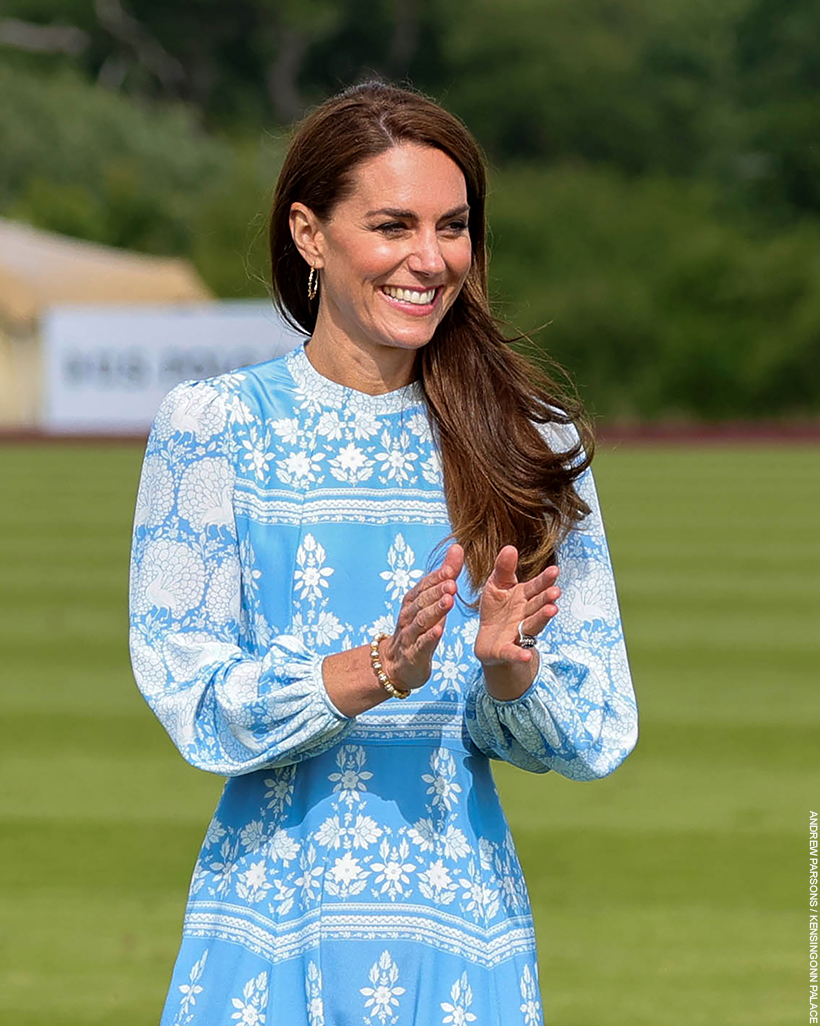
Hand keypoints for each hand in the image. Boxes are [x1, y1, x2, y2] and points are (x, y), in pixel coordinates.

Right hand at [380, 543, 464, 690]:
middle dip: (436, 591)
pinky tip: (439, 630)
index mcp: (413, 601)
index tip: (451, 569)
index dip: (436, 577)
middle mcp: (408, 615)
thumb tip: (457, 548)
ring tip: (448, 602)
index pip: (424, 585)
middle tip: (452, 583)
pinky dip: (429, 637)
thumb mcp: (432, 601)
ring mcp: (409, 635)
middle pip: (422, 601)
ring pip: (421, 620)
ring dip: (435, 610)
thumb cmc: (419, 627)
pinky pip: (421, 644)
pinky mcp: (413, 654)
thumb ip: (445, 576)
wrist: (398, 664)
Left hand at [474, 546, 559, 696]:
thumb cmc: (496, 610)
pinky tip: (527, 656)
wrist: (489, 640)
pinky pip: (514, 652)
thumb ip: (503, 569)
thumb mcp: (496, 585)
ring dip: (542, 619)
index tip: (554, 570)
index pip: (535, 587)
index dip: (544, 580)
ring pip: (532, 625)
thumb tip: (510, 547)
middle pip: (537, 605)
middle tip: (556, 592)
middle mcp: (525, 614)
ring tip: (552, 611)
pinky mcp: (506, 650)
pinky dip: (520, 654)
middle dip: (546, 599)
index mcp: (523, 597)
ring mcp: (518, 632)